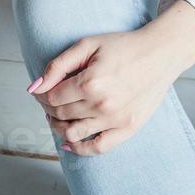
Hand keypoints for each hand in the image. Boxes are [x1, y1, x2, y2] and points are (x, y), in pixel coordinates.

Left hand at [26, 3, 194, 155]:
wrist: (160, 53)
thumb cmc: (123, 46)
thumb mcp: (88, 45)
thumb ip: (58, 65)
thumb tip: (34, 87)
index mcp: (90, 82)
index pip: (52, 97)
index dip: (41, 95)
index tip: (40, 91)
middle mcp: (101, 104)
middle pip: (61, 115)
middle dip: (48, 109)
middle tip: (48, 102)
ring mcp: (115, 120)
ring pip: (74, 133)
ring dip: (58, 127)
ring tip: (57, 117)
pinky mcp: (128, 128)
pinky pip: (98, 148)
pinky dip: (80, 149)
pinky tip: (69, 142)